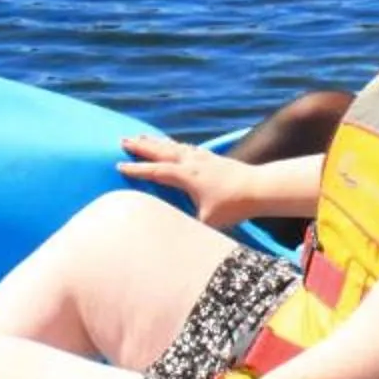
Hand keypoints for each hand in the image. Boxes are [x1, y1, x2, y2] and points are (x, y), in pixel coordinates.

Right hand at [117, 134, 250, 227]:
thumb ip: (188, 228)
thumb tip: (170, 242)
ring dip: (156, 141)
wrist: (260, 188)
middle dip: (141, 146)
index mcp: (187, 176)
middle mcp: (192, 162)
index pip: (157, 171)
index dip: (137, 169)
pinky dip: (175, 145)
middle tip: (122, 140)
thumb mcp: (207, 222)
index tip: (118, 166)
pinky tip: (174, 145)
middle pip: (162, 151)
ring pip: (174, 146)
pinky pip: (187, 147)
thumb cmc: (233, 206)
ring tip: (141, 136)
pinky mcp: (212, 158)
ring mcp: (203, 157)